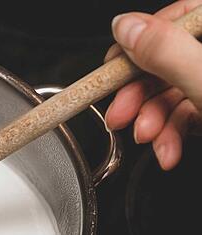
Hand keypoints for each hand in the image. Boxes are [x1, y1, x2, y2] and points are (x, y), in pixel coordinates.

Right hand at [105, 0, 201, 169]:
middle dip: (141, 94)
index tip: (112, 68)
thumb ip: (168, 52)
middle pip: (169, 59)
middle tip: (120, 115)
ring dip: (153, 120)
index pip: (177, 18)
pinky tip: (167, 150)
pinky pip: (187, 113)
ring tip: (149, 140)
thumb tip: (127, 26)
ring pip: (174, 91)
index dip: (137, 43)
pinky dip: (171, 134)